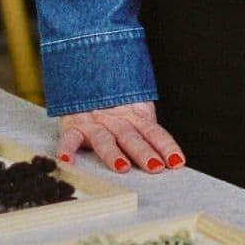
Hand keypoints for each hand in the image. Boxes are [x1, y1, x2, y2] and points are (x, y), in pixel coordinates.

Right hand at [56, 101, 184, 174]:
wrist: (86, 76)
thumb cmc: (113, 103)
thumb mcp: (134, 111)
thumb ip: (144, 130)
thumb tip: (167, 158)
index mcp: (134, 116)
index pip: (154, 132)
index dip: (166, 146)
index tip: (177, 162)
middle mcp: (116, 119)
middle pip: (132, 137)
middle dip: (144, 152)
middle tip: (155, 167)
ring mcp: (94, 122)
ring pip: (104, 139)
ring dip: (113, 154)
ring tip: (122, 167)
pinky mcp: (72, 125)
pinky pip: (69, 138)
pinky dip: (66, 150)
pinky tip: (68, 162)